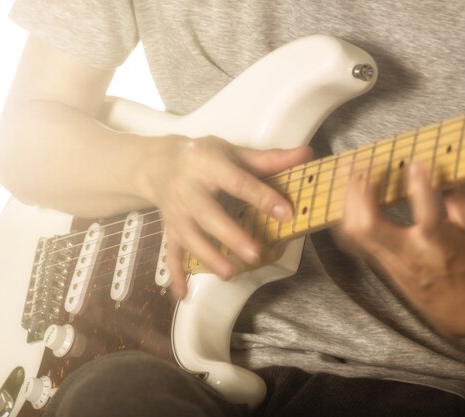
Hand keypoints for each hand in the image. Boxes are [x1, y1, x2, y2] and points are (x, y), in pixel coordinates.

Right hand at [140, 135, 312, 297]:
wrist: (158, 163)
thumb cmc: (202, 156)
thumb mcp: (233, 152)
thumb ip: (269, 159)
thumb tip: (306, 154)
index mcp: (207, 165)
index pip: (237, 182)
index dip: (262, 197)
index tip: (286, 213)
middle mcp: (188, 190)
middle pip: (209, 215)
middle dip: (231, 236)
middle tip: (255, 255)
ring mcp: (176, 213)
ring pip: (190, 238)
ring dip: (209, 257)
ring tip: (231, 274)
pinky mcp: (169, 229)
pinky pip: (170, 253)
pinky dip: (176, 274)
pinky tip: (183, 294)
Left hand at [340, 162, 464, 338]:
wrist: (463, 309)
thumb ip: (458, 199)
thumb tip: (446, 167)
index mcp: (439, 247)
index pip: (426, 218)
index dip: (419, 189)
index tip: (415, 164)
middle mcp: (407, 255)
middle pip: (370, 227)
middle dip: (361, 193)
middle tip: (365, 165)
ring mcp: (387, 261)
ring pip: (354, 233)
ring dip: (348, 201)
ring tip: (352, 174)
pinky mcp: (377, 263)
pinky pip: (351, 239)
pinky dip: (344, 215)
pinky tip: (346, 196)